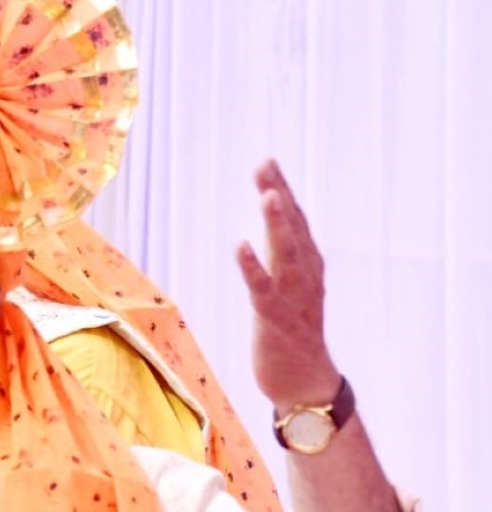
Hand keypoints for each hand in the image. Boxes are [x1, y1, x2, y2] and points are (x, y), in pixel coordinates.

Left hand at [236, 160, 340, 412]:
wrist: (306, 384)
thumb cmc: (293, 333)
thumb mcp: (291, 288)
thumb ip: (284, 256)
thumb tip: (276, 224)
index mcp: (308, 268)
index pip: (296, 222)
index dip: (283, 192)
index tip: (268, 162)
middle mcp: (305, 278)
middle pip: (292, 229)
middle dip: (278, 195)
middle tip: (266, 164)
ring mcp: (293, 299)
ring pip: (285, 254)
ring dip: (277, 224)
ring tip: (267, 194)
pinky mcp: (275, 320)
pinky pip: (263, 290)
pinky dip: (252, 267)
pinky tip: (240, 244)